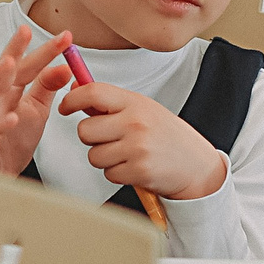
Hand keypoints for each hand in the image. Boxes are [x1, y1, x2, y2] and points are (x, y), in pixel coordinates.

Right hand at [0, 26, 75, 177]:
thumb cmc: (12, 142)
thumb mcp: (37, 111)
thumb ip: (47, 88)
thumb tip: (64, 67)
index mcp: (10, 91)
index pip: (28, 66)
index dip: (45, 51)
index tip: (65, 37)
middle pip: (2, 71)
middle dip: (13, 49)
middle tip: (26, 31)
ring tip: (9, 63)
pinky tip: (11, 117)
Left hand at [59, 82, 227, 201]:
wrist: (196, 164)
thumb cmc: (167, 136)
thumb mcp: (143, 110)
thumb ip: (110, 103)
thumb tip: (76, 89)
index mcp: (135, 102)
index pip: (93, 92)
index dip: (72, 99)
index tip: (66, 107)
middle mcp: (135, 122)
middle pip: (85, 130)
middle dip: (91, 138)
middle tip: (110, 139)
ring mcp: (137, 147)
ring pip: (94, 155)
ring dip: (104, 158)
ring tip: (126, 154)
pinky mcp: (138, 170)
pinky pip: (108, 173)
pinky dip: (117, 173)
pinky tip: (134, 167)